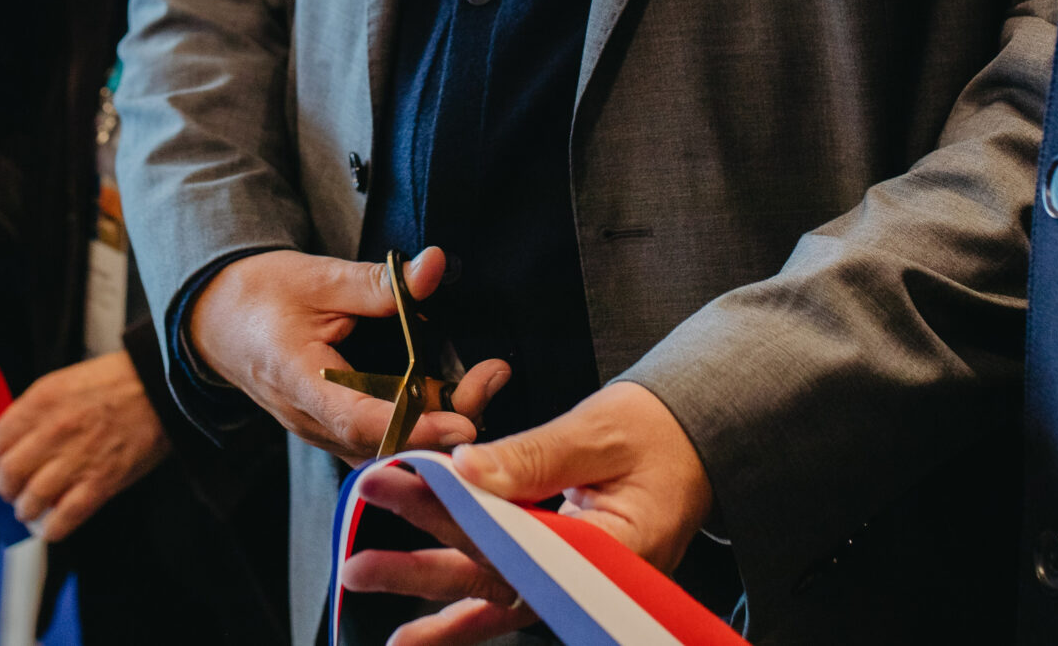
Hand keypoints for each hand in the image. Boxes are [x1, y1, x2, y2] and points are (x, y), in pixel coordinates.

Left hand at [0, 351, 171, 540]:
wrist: (161, 387)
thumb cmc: (116, 381)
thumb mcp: (64, 381)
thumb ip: (36, 409)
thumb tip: (13, 440)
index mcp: (41, 401)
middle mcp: (53, 431)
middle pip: (9, 473)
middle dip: (4, 488)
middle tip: (10, 491)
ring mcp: (76, 459)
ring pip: (30, 499)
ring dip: (25, 509)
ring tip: (29, 508)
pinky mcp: (100, 483)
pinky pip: (65, 518)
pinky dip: (52, 528)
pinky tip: (51, 526)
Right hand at [188, 247, 509, 467]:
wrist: (214, 320)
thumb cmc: (258, 296)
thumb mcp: (316, 278)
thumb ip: (378, 282)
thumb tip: (434, 266)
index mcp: (298, 383)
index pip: (361, 421)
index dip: (415, 426)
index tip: (464, 420)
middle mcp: (311, 421)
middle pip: (388, 442)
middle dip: (448, 418)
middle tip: (493, 376)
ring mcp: (322, 431)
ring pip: (391, 445)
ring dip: (440, 419)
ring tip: (486, 378)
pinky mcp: (333, 428)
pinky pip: (383, 437)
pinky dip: (421, 419)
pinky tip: (454, 390)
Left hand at [340, 381, 716, 645]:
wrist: (700, 439)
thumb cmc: (660, 432)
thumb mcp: (599, 432)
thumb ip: (533, 455)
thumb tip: (464, 470)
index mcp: (610, 549)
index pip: (513, 538)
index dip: (447, 515)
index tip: (393, 485)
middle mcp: (590, 580)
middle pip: (494, 579)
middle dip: (420, 573)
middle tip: (357, 566)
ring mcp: (577, 581)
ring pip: (495, 596)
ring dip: (433, 599)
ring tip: (374, 604)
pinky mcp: (565, 570)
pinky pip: (510, 592)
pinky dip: (468, 609)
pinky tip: (424, 625)